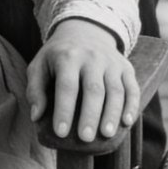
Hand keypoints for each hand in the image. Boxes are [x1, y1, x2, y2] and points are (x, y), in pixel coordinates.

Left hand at [26, 18, 138, 141]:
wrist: (85, 30)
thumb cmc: (58, 56)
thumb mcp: (39, 65)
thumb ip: (35, 89)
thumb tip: (36, 116)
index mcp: (67, 57)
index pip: (67, 85)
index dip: (64, 110)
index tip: (61, 132)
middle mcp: (92, 57)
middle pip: (93, 89)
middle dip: (90, 115)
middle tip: (85, 138)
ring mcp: (111, 62)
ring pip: (115, 90)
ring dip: (112, 114)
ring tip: (106, 135)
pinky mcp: (126, 68)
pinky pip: (132, 88)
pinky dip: (132, 106)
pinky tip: (126, 122)